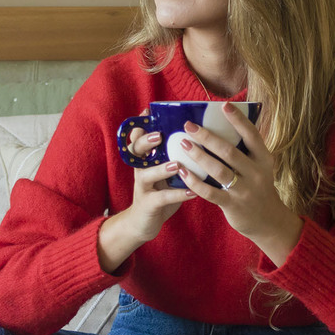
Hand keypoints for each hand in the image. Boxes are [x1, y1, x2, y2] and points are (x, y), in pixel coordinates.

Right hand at [97, 120, 191, 272]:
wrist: (144, 222)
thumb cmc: (160, 191)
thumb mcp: (164, 170)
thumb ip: (174, 154)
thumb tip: (198, 133)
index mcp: (145, 158)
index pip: (137, 137)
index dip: (141, 125)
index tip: (147, 112)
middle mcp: (140, 169)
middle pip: (135, 151)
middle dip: (145, 142)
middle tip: (159, 136)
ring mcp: (142, 187)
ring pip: (147, 174)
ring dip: (162, 169)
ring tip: (177, 165)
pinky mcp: (148, 204)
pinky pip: (162, 198)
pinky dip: (177, 194)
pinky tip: (192, 192)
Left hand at [176, 103, 303, 264]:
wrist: (268, 221)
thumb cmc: (258, 187)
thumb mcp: (260, 167)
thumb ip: (245, 151)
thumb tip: (221, 126)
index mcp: (264, 159)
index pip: (252, 135)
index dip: (238, 120)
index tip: (224, 106)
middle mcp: (256, 173)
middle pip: (230, 151)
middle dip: (207, 137)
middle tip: (189, 126)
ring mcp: (245, 190)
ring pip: (218, 170)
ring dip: (199, 156)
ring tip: (183, 144)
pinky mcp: (233, 205)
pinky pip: (210, 192)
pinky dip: (195, 182)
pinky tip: (183, 172)